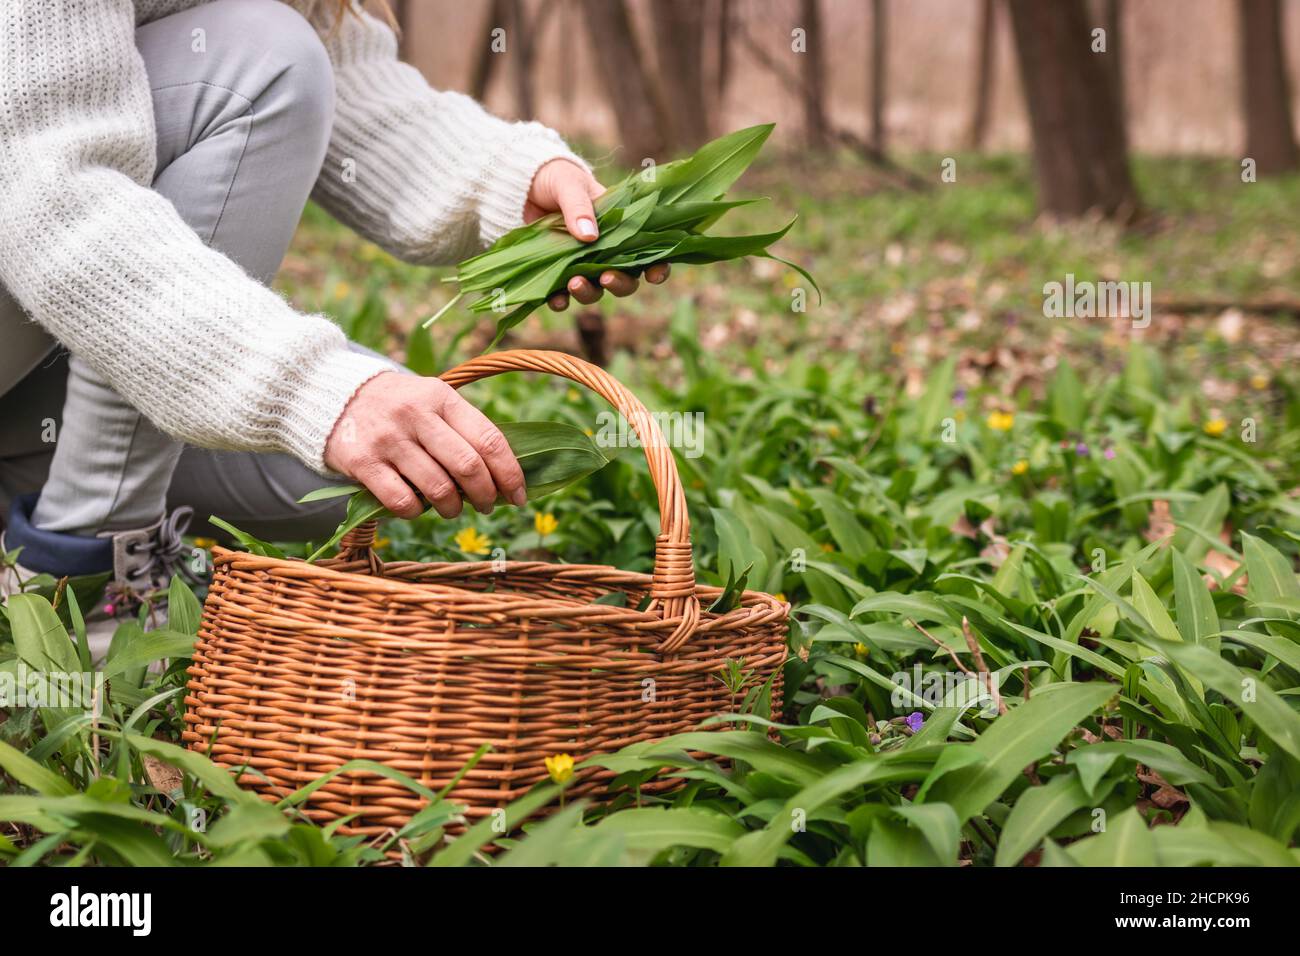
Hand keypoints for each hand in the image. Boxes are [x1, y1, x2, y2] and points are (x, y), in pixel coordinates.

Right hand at [324, 372, 525, 518]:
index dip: (510, 474)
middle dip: (485, 495)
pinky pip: (402, 501)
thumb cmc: (398, 407)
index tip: (518, 497)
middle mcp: (416, 415)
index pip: (490, 440)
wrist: (333, 396)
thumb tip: (504, 477)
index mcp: (442, 398)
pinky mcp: (363, 462)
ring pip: (438, 488)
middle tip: (486, 506)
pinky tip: (418, 507)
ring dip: (453, 508)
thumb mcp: (432, 401)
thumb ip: (464, 430)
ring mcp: (388, 439)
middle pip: (468, 467)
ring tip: (452, 509)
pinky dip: (417, 512)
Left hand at [524, 158, 669, 311]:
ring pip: (595, 290)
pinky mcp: (556, 272)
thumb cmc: (555, 178)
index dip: (657, 267)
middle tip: (606, 278)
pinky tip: (555, 300)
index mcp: (619, 227)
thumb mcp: (570, 184)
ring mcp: (580, 264)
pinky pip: (562, 295)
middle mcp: (604, 251)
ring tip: (574, 284)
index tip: (655, 275)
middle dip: (620, 284)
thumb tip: (589, 236)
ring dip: (588, 293)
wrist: (521, 185)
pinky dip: (560, 301)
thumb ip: (579, 207)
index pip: (647, 252)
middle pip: (624, 279)